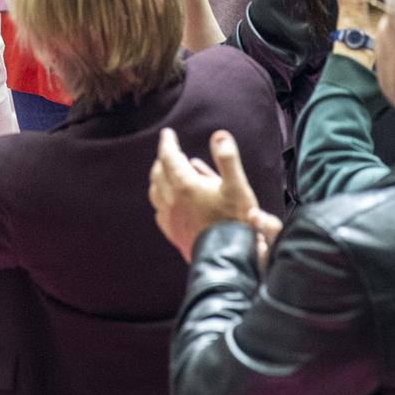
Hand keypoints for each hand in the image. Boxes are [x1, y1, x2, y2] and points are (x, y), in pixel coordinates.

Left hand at [148, 128, 277, 264]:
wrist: (227, 261)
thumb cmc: (235, 222)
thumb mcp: (238, 187)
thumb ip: (228, 159)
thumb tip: (219, 135)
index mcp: (185, 186)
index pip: (168, 157)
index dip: (167, 143)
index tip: (167, 133)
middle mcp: (172, 201)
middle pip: (159, 173)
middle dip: (163, 159)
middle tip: (170, 151)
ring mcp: (171, 219)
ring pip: (156, 193)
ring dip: (159, 178)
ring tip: (167, 173)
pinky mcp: (174, 234)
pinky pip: (160, 212)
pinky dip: (162, 199)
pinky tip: (169, 202)